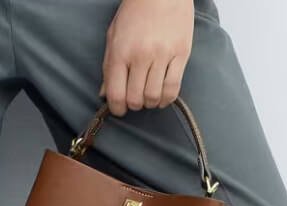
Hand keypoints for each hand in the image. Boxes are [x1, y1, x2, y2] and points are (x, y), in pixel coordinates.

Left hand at [98, 0, 194, 115]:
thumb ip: (108, 68)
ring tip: (148, 96)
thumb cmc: (134, 14)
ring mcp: (162, 55)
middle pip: (135, 99)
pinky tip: (162, 97)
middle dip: (134, 105)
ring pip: (154, 97)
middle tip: (135, 99)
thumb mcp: (113, 37)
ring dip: (150, 103)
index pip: (116, 94)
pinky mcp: (181, 55)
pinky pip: (173, 88)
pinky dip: (166, 99)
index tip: (119, 110)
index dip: (117, 109)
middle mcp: (141, 56)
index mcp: (120, 52)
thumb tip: (105, 95)